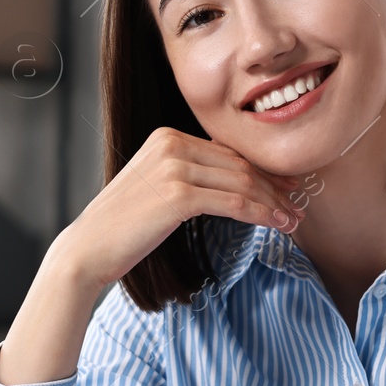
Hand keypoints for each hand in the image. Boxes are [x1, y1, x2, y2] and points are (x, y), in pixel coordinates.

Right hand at [57, 126, 305, 289]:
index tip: (286, 187)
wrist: (87, 248)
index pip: (227, 153)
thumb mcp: (156, 188)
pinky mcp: (178, 195)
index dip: (262, 171)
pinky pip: (233, 203)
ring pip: (241, 184)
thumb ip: (189, 176)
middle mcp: (171, 144)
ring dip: (273, 204)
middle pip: (238, 165)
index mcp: (168, 136)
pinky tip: (277, 226)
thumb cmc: (123, 227)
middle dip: (273, 187)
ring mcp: (174, 167)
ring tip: (293, 221)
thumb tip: (234, 186)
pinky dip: (261, 215)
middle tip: (298, 204)